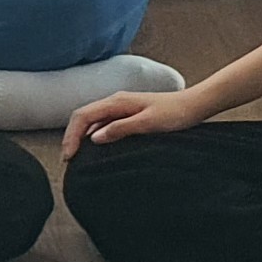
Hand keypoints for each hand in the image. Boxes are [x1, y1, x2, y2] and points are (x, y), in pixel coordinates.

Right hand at [62, 87, 201, 155]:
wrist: (194, 105)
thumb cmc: (175, 114)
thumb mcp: (147, 124)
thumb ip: (120, 129)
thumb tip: (94, 138)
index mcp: (117, 102)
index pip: (83, 116)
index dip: (71, 136)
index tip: (68, 156)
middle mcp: (116, 102)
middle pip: (83, 117)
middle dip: (71, 136)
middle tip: (67, 159)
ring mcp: (121, 107)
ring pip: (92, 120)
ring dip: (81, 136)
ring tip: (77, 156)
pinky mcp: (128, 114)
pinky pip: (103, 124)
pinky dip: (94, 136)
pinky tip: (96, 149)